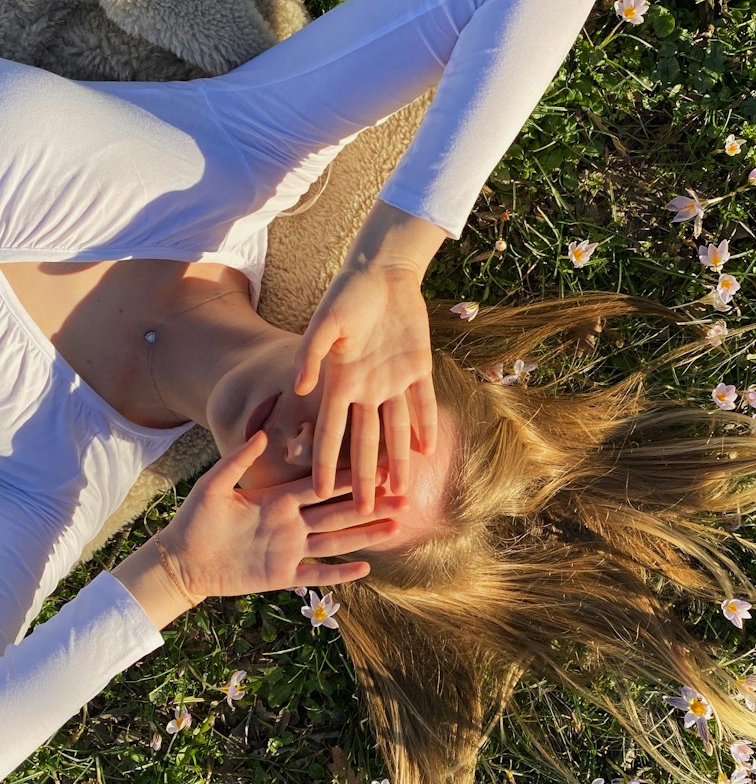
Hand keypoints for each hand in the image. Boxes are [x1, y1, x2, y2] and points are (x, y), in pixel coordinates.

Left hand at [161, 429, 407, 601]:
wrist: (180, 561)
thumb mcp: (213, 485)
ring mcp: (289, 550)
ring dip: (365, 535)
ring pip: (336, 541)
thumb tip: (264, 433)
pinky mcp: (281, 576)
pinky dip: (339, 573)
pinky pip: (316, 575)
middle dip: (371, 505)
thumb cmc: (194, 520)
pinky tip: (364, 568)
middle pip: (339, 512)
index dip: (350, 478)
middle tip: (403, 497)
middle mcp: (291, 523)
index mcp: (278, 499)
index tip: (378, 466)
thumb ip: (238, 461)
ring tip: (394, 528)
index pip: (322, 486)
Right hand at [291, 263, 436, 511]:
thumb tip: (298, 388)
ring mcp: (393, 381)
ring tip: (400, 492)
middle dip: (363, 476)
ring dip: (398, 460)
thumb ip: (311, 354)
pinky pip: (423, 403)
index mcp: (340, 382)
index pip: (331, 431)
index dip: (326, 462)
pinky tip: (427, 452)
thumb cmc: (347, 295)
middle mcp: (366, 389)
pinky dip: (426, 426)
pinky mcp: (418, 369)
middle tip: (363, 510)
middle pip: (364, 441)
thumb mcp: (325, 323)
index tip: (320, 492)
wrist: (382, 273)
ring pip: (395, 430)